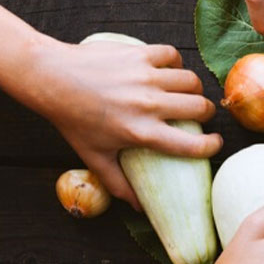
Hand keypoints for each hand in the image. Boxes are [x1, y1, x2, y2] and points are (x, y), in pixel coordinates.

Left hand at [25, 39, 220, 208]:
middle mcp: (148, 104)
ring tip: (185, 93)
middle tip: (198, 115)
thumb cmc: (72, 120)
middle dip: (206, 113)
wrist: (50, 78)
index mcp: (141, 132)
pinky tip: (167, 70)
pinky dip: (175, 63)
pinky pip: (173, 55)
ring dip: (193, 88)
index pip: (193, 145)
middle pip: (201, 107)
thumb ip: (118, 184)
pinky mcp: (139, 55)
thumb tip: (139, 209)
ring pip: (191, 80)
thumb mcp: (94, 156)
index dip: (212, 146)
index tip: (213, 144)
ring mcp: (145, 77)